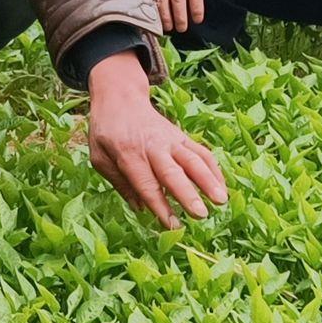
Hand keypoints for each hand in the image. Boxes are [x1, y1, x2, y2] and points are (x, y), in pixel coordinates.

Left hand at [83, 52, 227, 228]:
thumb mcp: (99, 158)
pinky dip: (213, 169)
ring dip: (208, 180)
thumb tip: (141, 209)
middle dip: (188, 194)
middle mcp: (152, 147)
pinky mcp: (181, 137)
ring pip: (193, 160)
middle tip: (201, 214)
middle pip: (172, 172)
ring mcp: (170, 140)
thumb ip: (120, 184)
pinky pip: (201, 152)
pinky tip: (222, 188)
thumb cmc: (106, 132)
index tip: (172, 225)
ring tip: (221, 201)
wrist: (120, 98)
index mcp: (128, 155)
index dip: (160, 205)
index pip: (146, 184)